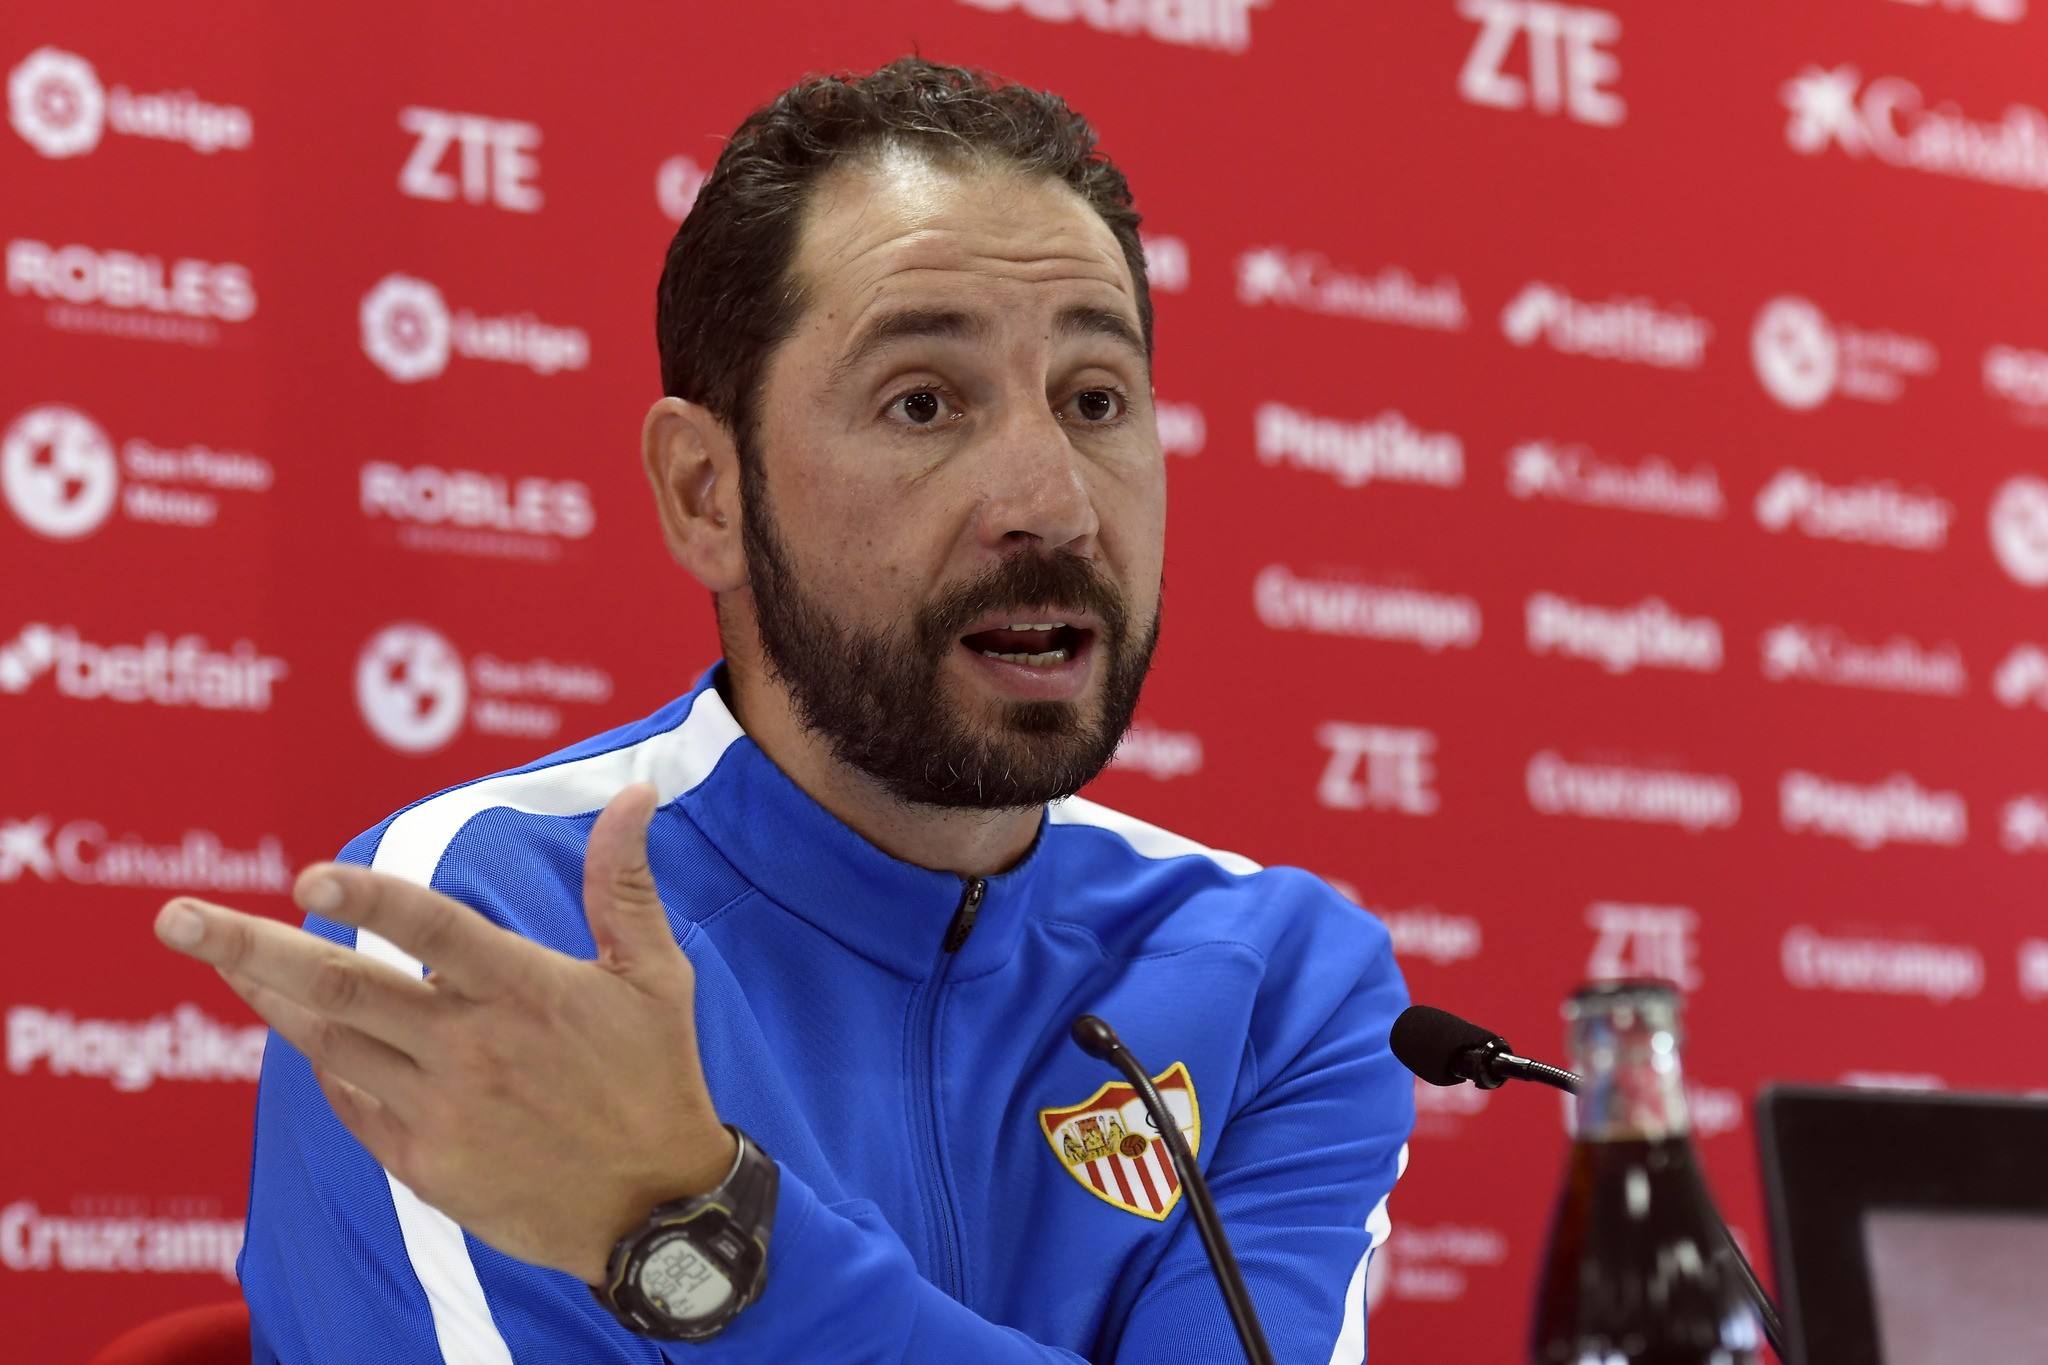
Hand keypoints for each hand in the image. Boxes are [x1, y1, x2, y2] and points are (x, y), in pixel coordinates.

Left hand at [153, 782, 735, 1284]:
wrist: (654, 1212)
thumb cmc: (655, 1076)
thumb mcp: (655, 975)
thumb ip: (624, 884)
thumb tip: (635, 795)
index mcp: (525, 992)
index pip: (433, 930)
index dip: (369, 901)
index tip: (307, 878)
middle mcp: (471, 1049)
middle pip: (342, 989)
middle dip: (249, 948)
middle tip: (174, 918)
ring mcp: (440, 1110)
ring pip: (327, 1044)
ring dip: (264, 997)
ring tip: (214, 958)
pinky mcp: (423, 1162)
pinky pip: (351, 1100)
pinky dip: (322, 1060)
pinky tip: (302, 1031)